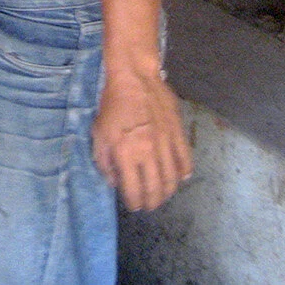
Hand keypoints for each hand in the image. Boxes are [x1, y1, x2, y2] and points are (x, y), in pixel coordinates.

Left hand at [92, 68, 191, 210]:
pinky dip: (184, 173)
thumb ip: (104, 161)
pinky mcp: (178, 134)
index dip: (134, 202)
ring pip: (172, 179)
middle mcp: (148, 153)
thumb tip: (114, 182)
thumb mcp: (98, 133)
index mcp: (126, 154)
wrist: (135, 78)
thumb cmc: (113, 105)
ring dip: (167, 192)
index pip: (133, 190)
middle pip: (155, 189)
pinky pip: (185, 160)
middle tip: (149, 205)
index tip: (134, 205)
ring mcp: (166, 144)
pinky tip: (180, 177)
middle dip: (152, 202)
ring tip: (162, 195)